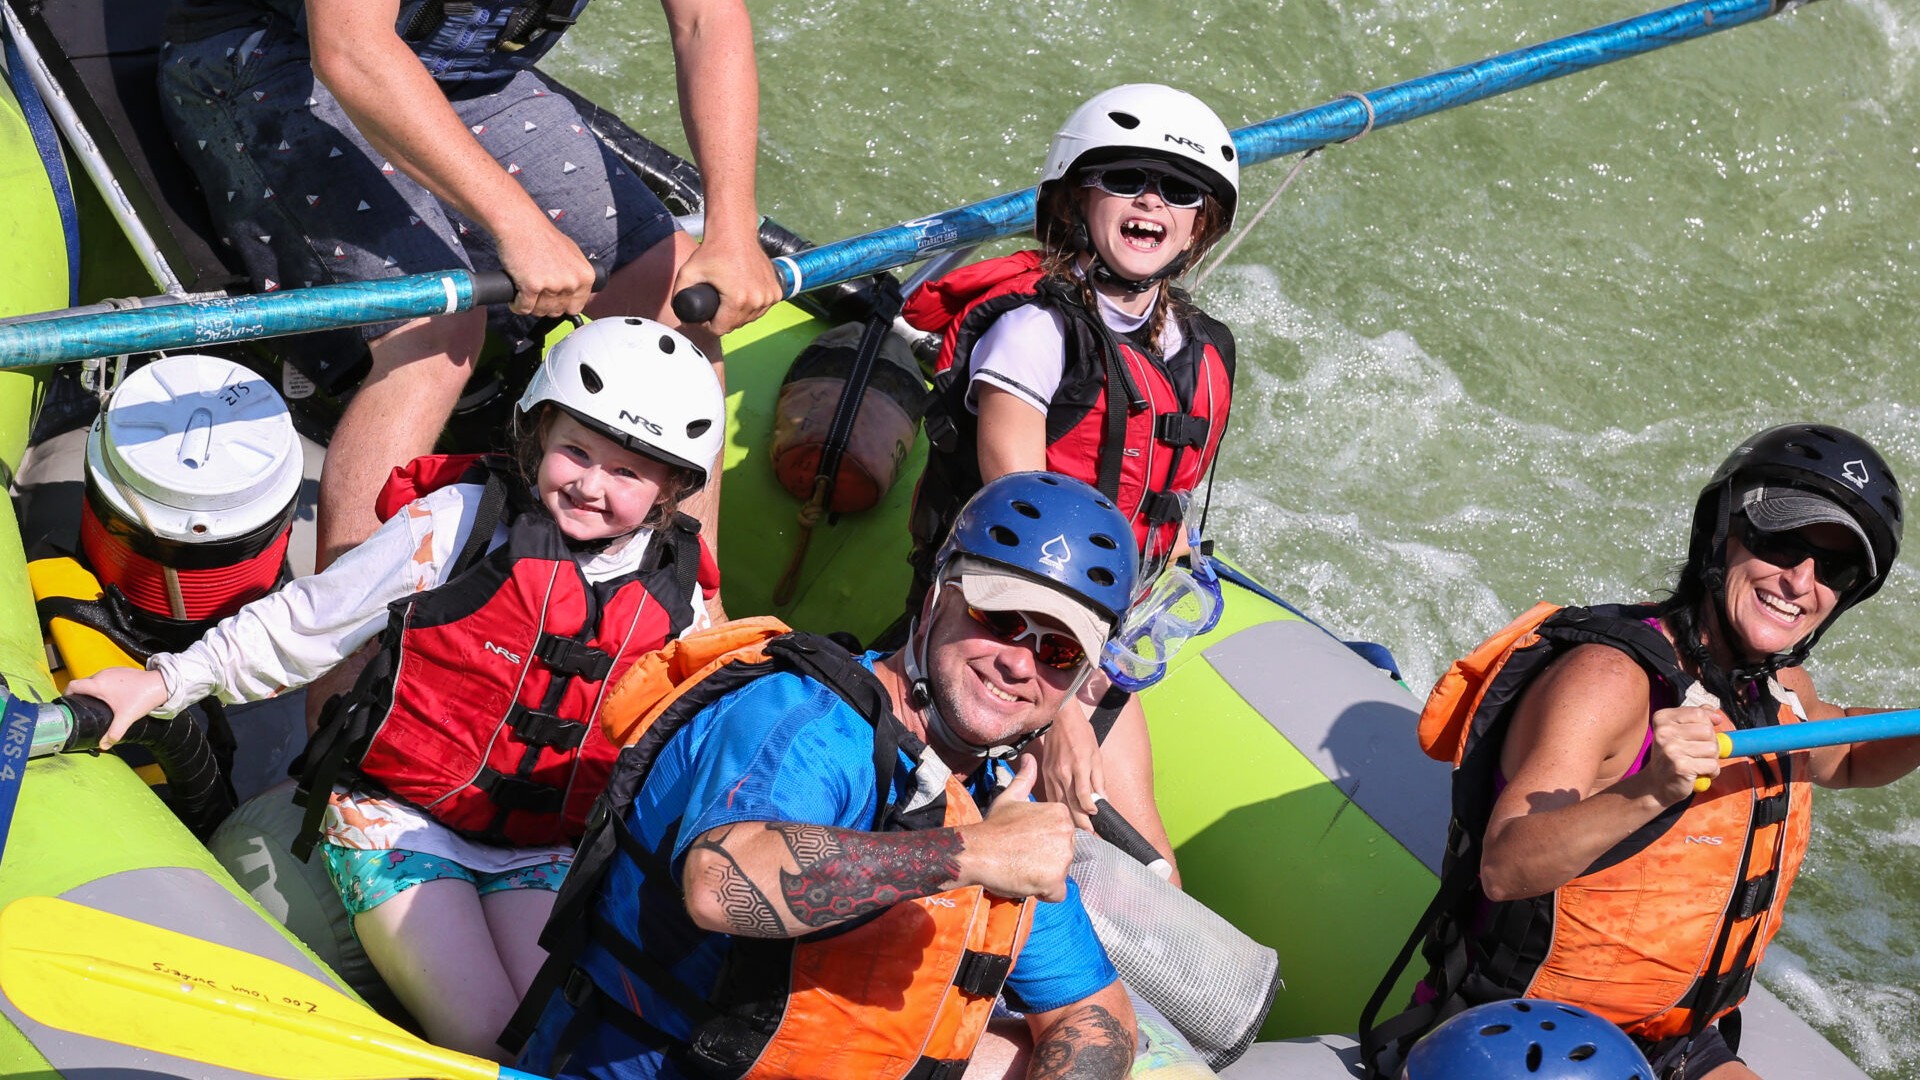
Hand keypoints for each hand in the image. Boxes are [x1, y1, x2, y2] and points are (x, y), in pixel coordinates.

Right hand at [63, 667, 168, 749]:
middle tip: (80, 708)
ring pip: (93, 680)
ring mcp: (111, 671)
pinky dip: (102, 686)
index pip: (72, 685)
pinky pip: (104, 677)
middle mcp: (101, 675)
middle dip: (79, 695)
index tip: (66, 703)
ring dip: (91, 690)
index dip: (65, 693)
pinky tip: (108, 697)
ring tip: (93, 704)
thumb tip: (103, 745)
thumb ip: (114, 733)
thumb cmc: (142, 697)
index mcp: (98, 684)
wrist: (161, 683)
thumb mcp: (126, 717)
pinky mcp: (119, 670)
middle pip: (82, 684)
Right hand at [492, 214, 596, 317]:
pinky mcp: (532, 287)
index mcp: (585, 276)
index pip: (576, 307)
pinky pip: (523, 308)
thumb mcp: (572, 255)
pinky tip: (516, 297)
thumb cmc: (543, 237)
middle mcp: (571, 282)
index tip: (553, 301)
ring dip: (530, 305)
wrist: (521, 226)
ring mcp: (552, 285)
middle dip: (544, 305)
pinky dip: (517, 305)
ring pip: (540, 311)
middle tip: (536, 294)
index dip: (562, 305)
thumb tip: (579, 293)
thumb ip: (577, 275)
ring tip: (526, 291)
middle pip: (557, 311)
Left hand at [671, 233, 779, 335]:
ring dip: (739, 315)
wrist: (735, 232)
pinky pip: (761, 309)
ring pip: (750, 319)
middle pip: (736, 325)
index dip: (708, 326)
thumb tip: (682, 316)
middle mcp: (757, 300)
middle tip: (715, 305)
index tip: (704, 315)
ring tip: (728, 300)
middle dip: (723, 320)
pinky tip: (743, 296)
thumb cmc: (713, 250)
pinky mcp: (776, 291)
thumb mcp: (688, 272)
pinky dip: (752, 307)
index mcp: (737, 299)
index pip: (721, 329)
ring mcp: (769, 296)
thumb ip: (678, 295)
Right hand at [961, 755, 1075, 901]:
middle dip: (1045, 861)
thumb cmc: (994, 826)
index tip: (1024, 842)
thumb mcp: (1010, 797)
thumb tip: (1028, 757)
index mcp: (1061, 813)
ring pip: (1060, 875)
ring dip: (1043, 877)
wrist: (977, 850)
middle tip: (1021, 856)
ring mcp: (1063, 856)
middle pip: (1064, 856)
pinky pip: (1057, 894)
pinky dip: (1043, 893)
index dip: (1043, 844)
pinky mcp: (1056, 879)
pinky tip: (1026, 881)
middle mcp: (1068, 833)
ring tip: (1021, 867)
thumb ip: (1025, 778)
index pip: (1062, 838)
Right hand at [1032, 703, 1102, 830]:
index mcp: (1079, 766)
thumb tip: (1103, 799)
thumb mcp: (1096, 754)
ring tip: (1077, 830)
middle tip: (1089, 835)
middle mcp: (1063, 773)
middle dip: (1080, 822)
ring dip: (1068, 818)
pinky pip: (1050, 796)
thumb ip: (1099, 779)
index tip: (1096, 819)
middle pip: (1070, 804)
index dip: (1090, 811)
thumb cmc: (1081, 734)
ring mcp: (1051, 774)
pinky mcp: (1045, 773)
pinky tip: (1062, 816)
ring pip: (1059, 803)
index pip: (1083, 797)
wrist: (1060, 718)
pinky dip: (1057, 807)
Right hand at [1645, 703, 1725, 803]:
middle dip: (1711, 743)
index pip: (1699, 713)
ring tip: (1697, 762)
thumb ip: (1696, 718)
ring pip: (1713, 748)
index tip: (1701, 734)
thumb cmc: (1672, 755)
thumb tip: (1716, 715)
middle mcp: (1664, 732)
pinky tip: (1699, 772)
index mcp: (1663, 718)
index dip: (1707, 724)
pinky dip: (1712, 771)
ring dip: (1711, 759)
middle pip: (1708, 731)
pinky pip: (1712, 765)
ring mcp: (1671, 749)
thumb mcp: (1678, 731)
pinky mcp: (1681, 766)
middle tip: (1698, 752)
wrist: (1656, 783)